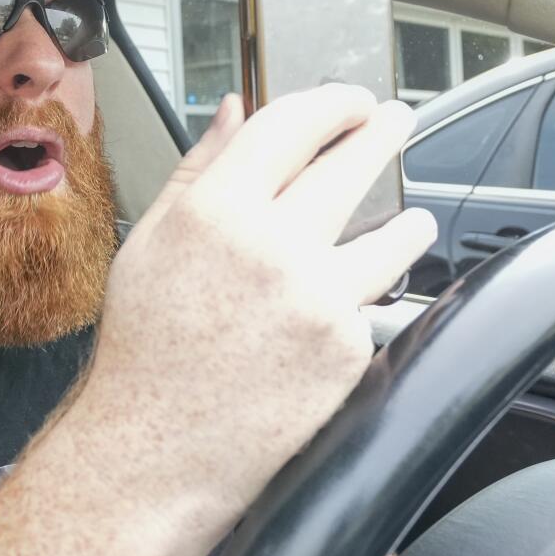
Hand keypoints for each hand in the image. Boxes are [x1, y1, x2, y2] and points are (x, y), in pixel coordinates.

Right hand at [72, 85, 435, 546]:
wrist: (152, 453)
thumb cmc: (145, 355)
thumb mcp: (151, 245)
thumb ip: (199, 170)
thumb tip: (236, 112)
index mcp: (215, 212)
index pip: (293, 125)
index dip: (332, 103)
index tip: (349, 101)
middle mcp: (271, 249)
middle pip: (353, 165)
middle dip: (384, 133)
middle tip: (397, 121)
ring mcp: (316, 300)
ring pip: (393, 237)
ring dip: (407, 221)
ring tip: (409, 218)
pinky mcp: (345, 350)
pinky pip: (373, 306)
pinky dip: (368, 301)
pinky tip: (351, 305)